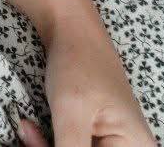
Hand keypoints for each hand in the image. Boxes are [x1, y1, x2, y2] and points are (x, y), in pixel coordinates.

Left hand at [16, 14, 156, 145]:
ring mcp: (111, 142)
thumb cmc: (77, 63)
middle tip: (29, 137)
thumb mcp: (71, 113)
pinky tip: (31, 131)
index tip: (38, 143)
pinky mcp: (93, 135)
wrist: (70, 28)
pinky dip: (49, 144)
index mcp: (135, 146)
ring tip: (28, 131)